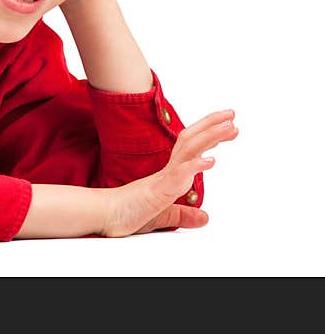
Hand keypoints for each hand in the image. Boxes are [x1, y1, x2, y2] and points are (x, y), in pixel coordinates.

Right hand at [100, 109, 238, 236]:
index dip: (207, 135)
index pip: (188, 148)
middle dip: (211, 126)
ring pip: (187, 152)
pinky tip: (210, 160)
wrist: (101, 216)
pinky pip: (177, 176)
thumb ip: (182, 215)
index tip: (227, 126)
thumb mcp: (161, 217)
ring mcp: (161, 180)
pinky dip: (194, 166)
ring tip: (229, 127)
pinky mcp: (156, 192)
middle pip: (189, 141)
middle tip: (231, 114)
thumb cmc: (125, 214)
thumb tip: (205, 218)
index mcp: (166, 176)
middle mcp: (165, 172)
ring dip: (209, 138)